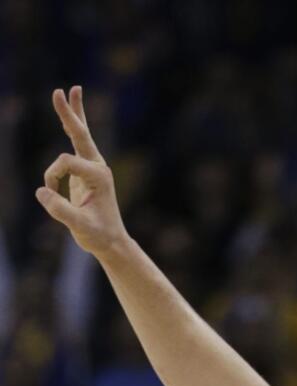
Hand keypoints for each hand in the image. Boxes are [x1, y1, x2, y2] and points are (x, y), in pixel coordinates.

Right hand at [36, 86, 129, 257]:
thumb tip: (41, 191)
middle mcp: (98, 168)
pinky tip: (70, 113)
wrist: (111, 242)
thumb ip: (60, 209)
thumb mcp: (79, 226)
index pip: (65, 163)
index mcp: (99, 177)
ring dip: (73, 113)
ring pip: (80, 135)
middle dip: (69, 114)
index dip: (52, 177)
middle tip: (60, 90)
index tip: (50, 194)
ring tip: (72, 90)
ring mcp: (93, 168)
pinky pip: (76, 144)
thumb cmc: (98, 235)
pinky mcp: (85, 171)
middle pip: (80, 135)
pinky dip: (72, 127)